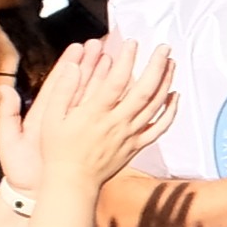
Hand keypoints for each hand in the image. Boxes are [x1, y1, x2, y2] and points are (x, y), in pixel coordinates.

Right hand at [18, 31, 175, 206]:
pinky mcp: (137, 145)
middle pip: (145, 90)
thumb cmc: (59, 150)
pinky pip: (159, 127)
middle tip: (165, 47)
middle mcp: (117, 122)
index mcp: (96, 113)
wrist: (73, 182)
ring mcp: (130, 135)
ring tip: (171, 63)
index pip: (117, 81)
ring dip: (166, 82)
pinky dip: (171, 111)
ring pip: (155, 106)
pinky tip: (175, 97)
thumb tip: (73, 66)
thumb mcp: (51, 119)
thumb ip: (63, 91)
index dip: (128, 60)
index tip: (132, 43)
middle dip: (157, 66)